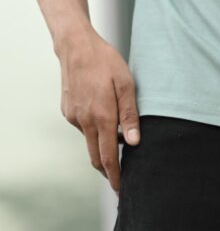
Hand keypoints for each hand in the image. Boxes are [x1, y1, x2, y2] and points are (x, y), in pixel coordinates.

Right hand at [58, 27, 140, 193]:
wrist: (76, 47)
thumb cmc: (105, 61)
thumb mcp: (126, 83)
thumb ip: (130, 114)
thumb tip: (134, 142)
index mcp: (102, 116)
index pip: (108, 156)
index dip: (115, 175)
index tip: (120, 189)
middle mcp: (85, 121)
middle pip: (96, 155)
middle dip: (107, 169)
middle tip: (120, 176)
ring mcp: (73, 117)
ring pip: (89, 139)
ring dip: (102, 143)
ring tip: (119, 134)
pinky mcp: (67, 111)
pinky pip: (83, 126)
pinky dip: (94, 127)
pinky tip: (102, 110)